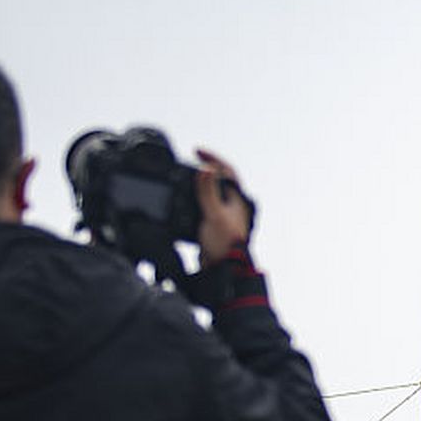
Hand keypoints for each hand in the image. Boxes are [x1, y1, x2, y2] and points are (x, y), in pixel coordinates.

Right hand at [194, 147, 251, 263]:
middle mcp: (232, 205)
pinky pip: (204, 207)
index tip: (196, 151)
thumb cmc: (225, 244)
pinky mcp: (214, 225)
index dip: (212, 158)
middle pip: (219, 180)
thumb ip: (208, 192)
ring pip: (211, 193)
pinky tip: (183, 201)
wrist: (224, 269)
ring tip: (185, 178)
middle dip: (205, 169)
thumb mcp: (214, 214)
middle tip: (190, 161)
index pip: (227, 170)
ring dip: (198, 185)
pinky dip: (194, 200)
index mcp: (237, 199)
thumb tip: (206, 170)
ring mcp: (224, 215)